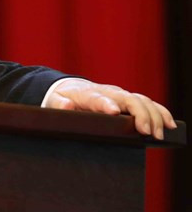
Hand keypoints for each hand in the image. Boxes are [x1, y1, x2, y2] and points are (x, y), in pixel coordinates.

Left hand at [46, 78, 176, 138]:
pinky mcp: (129, 100)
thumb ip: (59, 105)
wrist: (70, 88)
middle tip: (147, 133)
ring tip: (159, 134)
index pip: (98, 97)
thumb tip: (66, 105)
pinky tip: (170, 125)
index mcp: (87, 94)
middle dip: (140, 114)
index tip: (114, 112)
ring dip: (153, 116)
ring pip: (141, 100)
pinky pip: (148, 103)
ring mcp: (120, 95)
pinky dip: (161, 112)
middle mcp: (107, 92)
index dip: (106, 104)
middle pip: (128, 99)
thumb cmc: (62, 98)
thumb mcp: (53, 102)